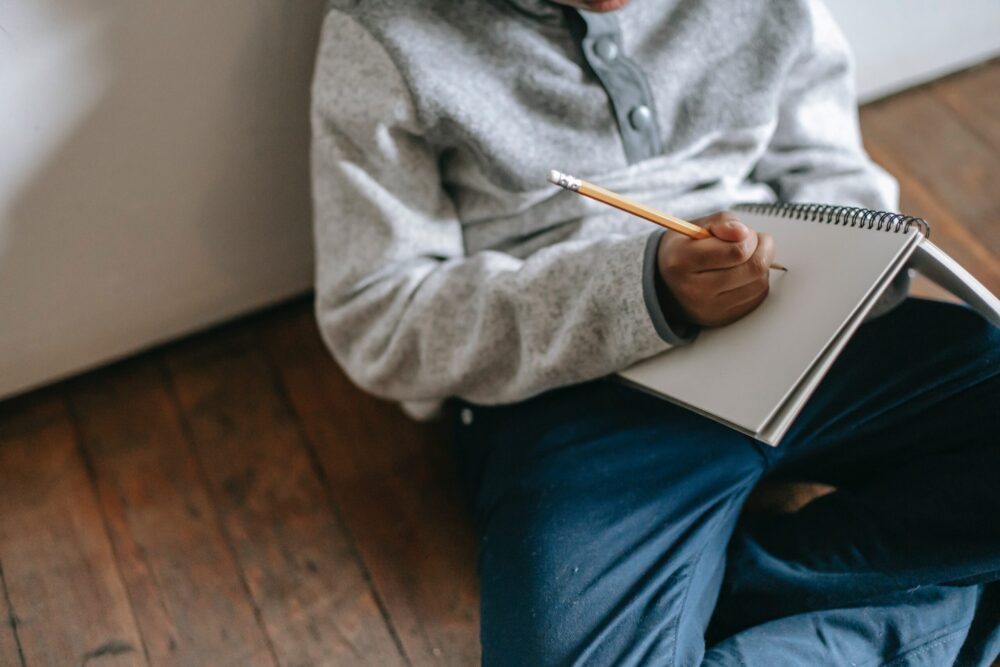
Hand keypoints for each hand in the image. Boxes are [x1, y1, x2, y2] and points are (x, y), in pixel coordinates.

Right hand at [656, 211, 775, 327]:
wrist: (666, 285)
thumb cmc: (684, 251)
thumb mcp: (696, 227)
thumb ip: (722, 222)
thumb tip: (743, 232)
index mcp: (682, 260)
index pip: (737, 251)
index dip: (750, 238)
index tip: (745, 233)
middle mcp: (693, 289)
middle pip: (753, 268)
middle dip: (762, 250)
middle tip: (752, 243)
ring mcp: (708, 308)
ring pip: (759, 283)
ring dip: (759, 267)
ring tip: (743, 260)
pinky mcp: (721, 319)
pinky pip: (757, 298)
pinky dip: (756, 283)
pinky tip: (741, 276)